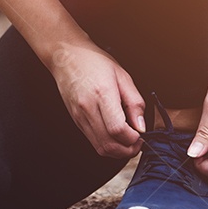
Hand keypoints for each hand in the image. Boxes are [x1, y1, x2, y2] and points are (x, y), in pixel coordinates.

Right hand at [48, 41, 146, 158]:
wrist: (66, 57)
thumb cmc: (94, 62)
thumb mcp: (123, 76)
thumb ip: (135, 103)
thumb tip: (141, 126)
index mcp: (102, 94)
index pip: (118, 129)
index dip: (133, 138)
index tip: (140, 134)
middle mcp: (88, 108)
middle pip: (109, 144)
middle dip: (128, 150)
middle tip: (137, 142)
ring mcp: (80, 117)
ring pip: (100, 148)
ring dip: (118, 151)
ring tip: (127, 140)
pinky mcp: (76, 121)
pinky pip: (93, 141)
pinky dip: (108, 145)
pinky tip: (115, 135)